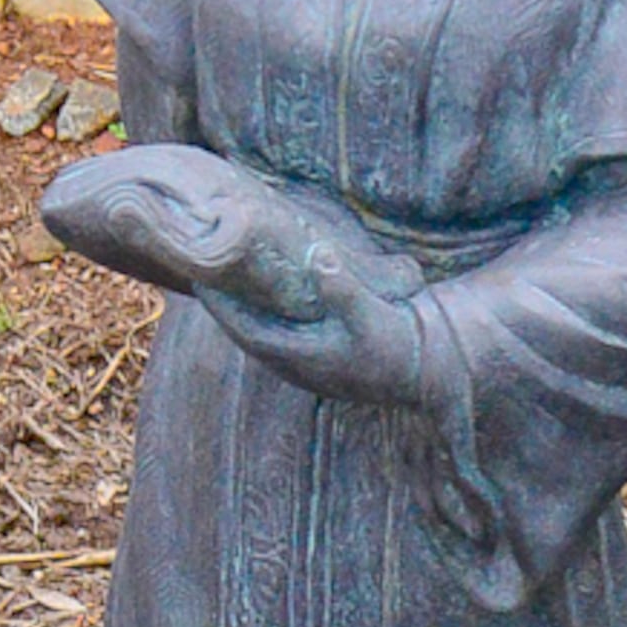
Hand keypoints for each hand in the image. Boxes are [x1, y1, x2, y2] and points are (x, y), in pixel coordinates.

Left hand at [207, 243, 432, 413]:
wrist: (427, 370)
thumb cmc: (398, 345)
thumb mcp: (372, 315)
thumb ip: (343, 288)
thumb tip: (318, 256)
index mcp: (302, 358)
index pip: (246, 332)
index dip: (220, 307)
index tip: (198, 278)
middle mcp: (298, 366)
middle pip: (247, 333)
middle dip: (224, 305)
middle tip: (202, 268)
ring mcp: (308, 364)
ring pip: (262, 333)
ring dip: (242, 309)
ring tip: (224, 277)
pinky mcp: (321, 357)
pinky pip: (280, 332)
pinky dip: (265, 313)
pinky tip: (263, 292)